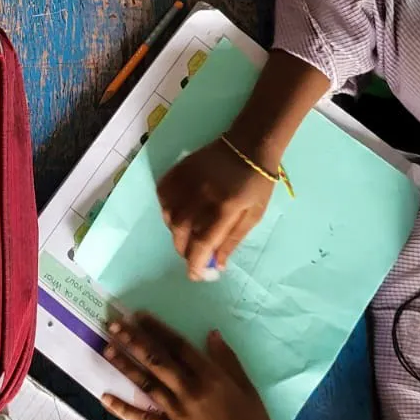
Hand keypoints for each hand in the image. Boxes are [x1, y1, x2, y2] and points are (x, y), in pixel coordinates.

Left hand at [103, 313, 284, 419]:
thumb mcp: (246, 386)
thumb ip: (227, 359)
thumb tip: (211, 333)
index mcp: (210, 376)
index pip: (178, 345)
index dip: (157, 328)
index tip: (139, 315)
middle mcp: (190, 390)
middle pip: (157, 359)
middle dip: (134, 339)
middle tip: (115, 324)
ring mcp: (178, 413)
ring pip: (146, 383)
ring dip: (125, 365)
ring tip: (107, 348)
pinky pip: (143, 419)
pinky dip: (124, 409)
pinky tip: (106, 397)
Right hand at [158, 138, 272, 278]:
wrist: (248, 144)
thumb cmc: (257, 183)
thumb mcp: (254, 215)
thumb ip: (233, 240)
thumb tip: (217, 265)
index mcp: (226, 206)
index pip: (203, 241)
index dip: (196, 263)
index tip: (195, 275)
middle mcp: (202, 193)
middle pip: (181, 230)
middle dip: (183, 250)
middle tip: (192, 257)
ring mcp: (188, 179)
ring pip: (169, 214)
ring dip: (174, 232)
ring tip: (186, 236)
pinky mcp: (179, 169)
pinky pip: (163, 194)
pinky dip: (166, 209)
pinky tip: (177, 215)